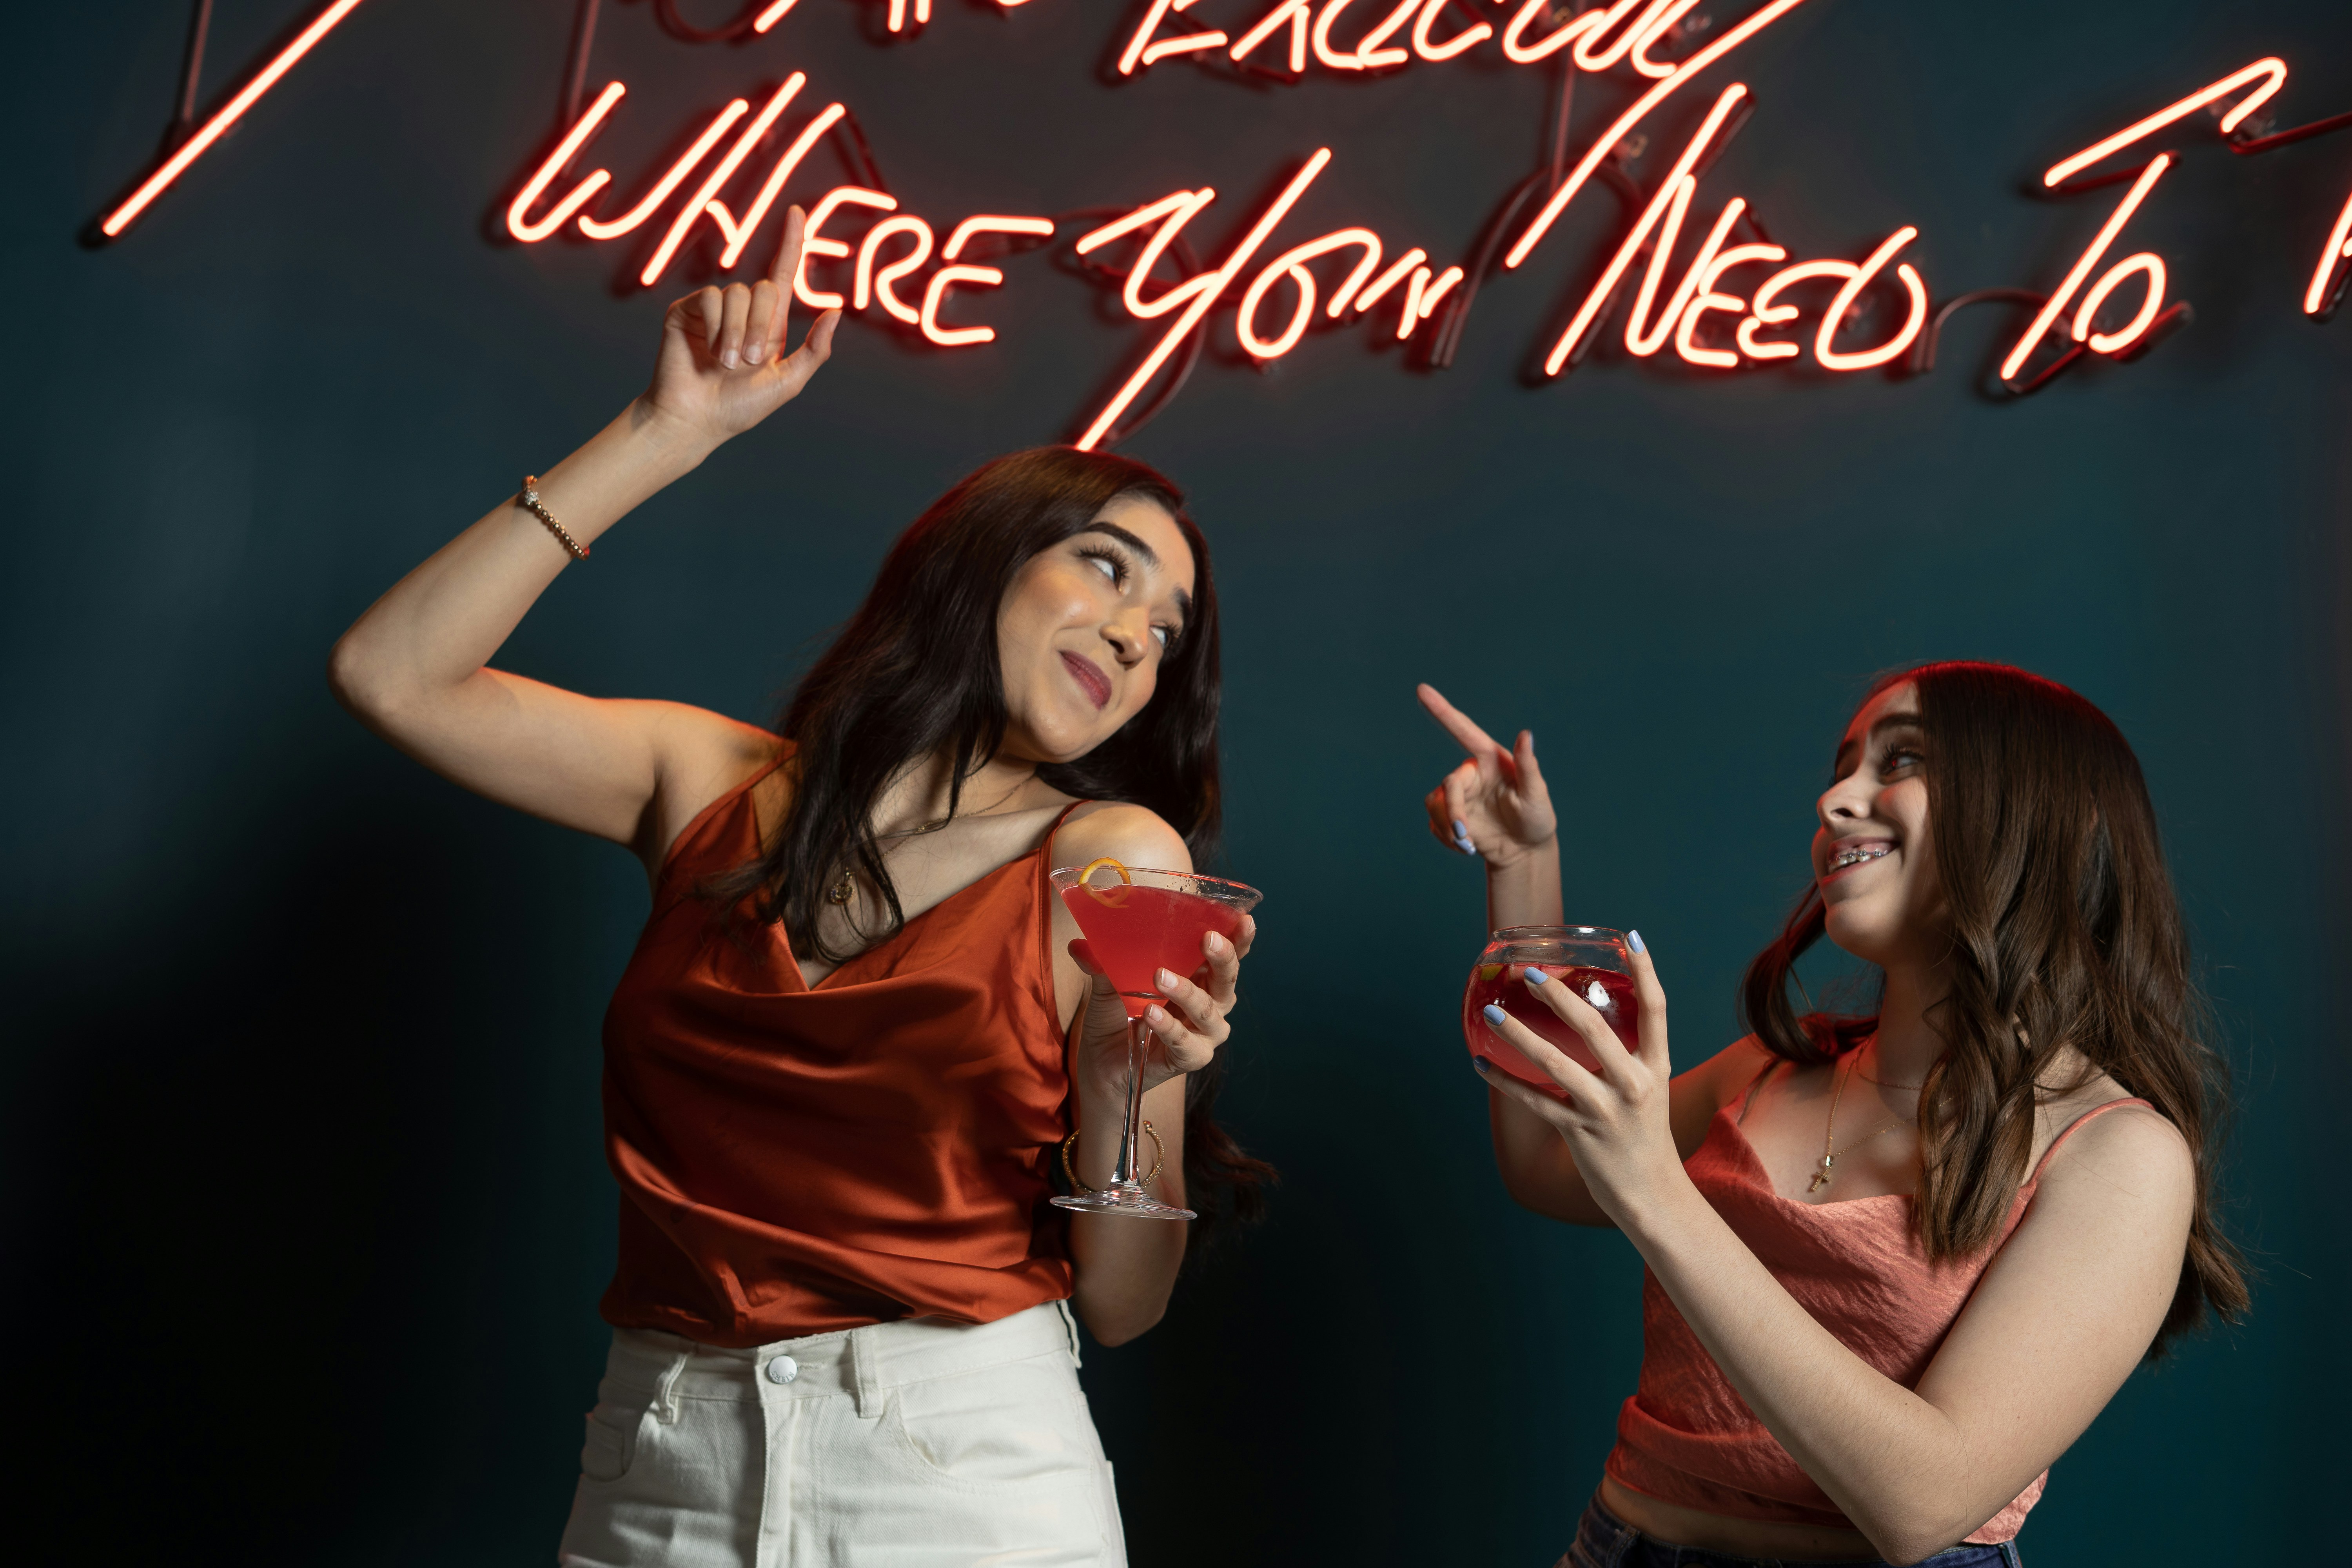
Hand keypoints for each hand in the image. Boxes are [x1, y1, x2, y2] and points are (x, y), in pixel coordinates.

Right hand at [641, 205, 840, 447]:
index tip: (796, 211)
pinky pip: (710, 299)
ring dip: (736, 333)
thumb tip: (836, 311)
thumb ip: (815, 350)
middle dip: (761, 327)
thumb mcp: (787, 382)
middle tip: (749, 362)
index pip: (782, 273)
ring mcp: (713, 309)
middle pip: (765, 290)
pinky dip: (715, 327)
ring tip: (726, 364)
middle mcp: (742, 312)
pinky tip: (708, 352)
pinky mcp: (687, 310)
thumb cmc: (739, 407)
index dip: (790, 242)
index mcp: (769, 325)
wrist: (696, 419)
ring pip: (737, 294)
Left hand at [1068, 916, 1253, 1100]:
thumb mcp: (1107, 985)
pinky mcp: (1190, 1058)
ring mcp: (1203, 1034)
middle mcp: (1210, 1004)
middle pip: (1227, 979)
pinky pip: (1185, 1043)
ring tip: (1160, 976)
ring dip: (1186, 991)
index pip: (1228, 955)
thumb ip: (1101, 965)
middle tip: (1207, 939)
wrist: (1101, 1066)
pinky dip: (1169, 1027)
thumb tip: (1078, 944)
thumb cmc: (1115, 1017)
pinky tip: (1151, 1014)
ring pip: (1207, 1010)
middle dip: (1222, 957)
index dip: (1238, 939)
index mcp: (1200, 977)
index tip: (1243, 920)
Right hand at [1417, 682, 1556, 864]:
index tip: (1422, 690)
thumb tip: (1526, 735)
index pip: (1463, 730)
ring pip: (1435, 803)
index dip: (1442, 710)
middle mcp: (1471, 773)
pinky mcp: (1449, 815)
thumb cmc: (1536, 819)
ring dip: (1449, 827)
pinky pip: (1433, 822)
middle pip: (1448, 785)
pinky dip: (1447, 838)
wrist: (1524, 851)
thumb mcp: (1537, 794)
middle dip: (1453, 812)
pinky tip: (1467, 846)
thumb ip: (1528, 766)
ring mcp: (1459, 794)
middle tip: (1464, 836)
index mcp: (1490, 759)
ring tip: (1470, 844)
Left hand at [1474, 938, 1679, 1217]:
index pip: (1657, 1009)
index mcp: (1656, 1067)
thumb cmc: (1645, 1137)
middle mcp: (1634, 1084)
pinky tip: (1481, 1066)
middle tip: (1530, 974)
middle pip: (1594, 1027)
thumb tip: (1585, 1018)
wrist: (1653, 1196)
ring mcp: (1605, 1109)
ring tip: (1492, 1013)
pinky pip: (1534, 1101)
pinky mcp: (1579, 1132)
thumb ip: (1625, 1057)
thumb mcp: (1647, 1090)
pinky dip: (1504, 1082)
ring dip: (1518, 1034)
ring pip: (1554, 1061)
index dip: (1646, 971)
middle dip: (1558, 996)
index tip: (1630, 938)